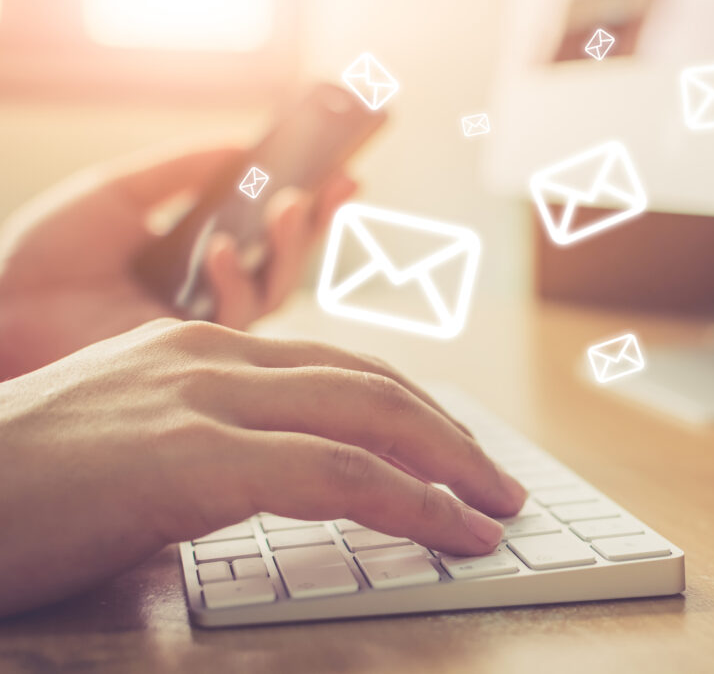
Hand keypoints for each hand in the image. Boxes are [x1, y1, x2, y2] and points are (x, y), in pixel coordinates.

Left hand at [0, 145, 355, 376]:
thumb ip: (182, 170)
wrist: (1, 309)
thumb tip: (242, 143)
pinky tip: (218, 248)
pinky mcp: (193, 356)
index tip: (341, 171)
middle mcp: (207, 296)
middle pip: (284, 262)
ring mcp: (204, 328)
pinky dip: (232, 279)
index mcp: (195, 257)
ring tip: (289, 204)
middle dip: (316, 224)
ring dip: (289, 246)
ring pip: (274, 292)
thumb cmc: (49, 255)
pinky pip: (234, 319)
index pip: (266, 230)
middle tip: (339, 184)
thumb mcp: (120, 192)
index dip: (308, 203)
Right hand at [0, 319, 526, 616]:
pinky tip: (453, 531)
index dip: (413, 410)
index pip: (341, 369)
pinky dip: (412, 503)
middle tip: (498, 482)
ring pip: (370, 420)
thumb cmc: (22, 485)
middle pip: (372, 386)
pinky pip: (337, 476)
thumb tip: (290, 476)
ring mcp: (202, 399)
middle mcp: (212, 357)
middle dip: (449, 436)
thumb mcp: (136, 439)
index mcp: (202, 348)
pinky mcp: (189, 458)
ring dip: (450, 465)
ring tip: (497, 508)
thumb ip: (215, 440)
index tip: (456, 450)